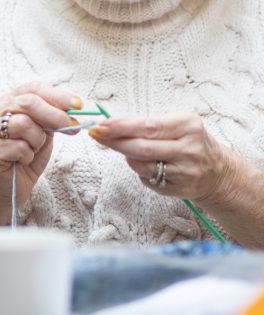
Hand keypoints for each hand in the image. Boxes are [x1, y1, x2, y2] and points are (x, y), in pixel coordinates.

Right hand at [0, 83, 80, 219]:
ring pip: (24, 124)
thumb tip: (73, 111)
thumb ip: (52, 121)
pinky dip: (28, 156)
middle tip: (70, 127)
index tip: (78, 104)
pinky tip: (22, 161)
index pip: (32, 88)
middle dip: (54, 115)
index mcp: (9, 103)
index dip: (56, 94)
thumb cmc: (26, 159)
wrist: (8, 189)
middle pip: (28, 102)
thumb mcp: (43, 136)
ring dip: (37, 141)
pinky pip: (19, 147)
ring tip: (33, 150)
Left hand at [88, 113, 233, 203]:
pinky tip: (146, 165)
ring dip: (126, 157)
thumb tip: (110, 125)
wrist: (219, 172)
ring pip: (142, 165)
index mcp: (188, 126)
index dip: (121, 126)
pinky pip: (148, 180)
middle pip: (142, 147)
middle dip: (115, 142)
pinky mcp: (181, 190)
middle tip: (96, 135)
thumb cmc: (189, 142)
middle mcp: (190, 149)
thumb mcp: (176, 124)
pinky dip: (139, 171)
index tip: (100, 125)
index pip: (147, 126)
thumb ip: (146, 124)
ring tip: (126, 149)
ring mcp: (186, 172)